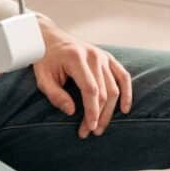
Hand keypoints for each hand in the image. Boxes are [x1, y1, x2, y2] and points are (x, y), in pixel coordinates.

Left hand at [31, 15, 132, 138]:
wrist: (50, 38)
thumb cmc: (45, 59)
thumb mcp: (42, 77)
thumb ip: (55, 94)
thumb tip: (71, 112)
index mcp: (76, 58)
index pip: (90, 89)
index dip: (92, 111)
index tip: (89, 128)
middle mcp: (93, 55)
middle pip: (104, 92)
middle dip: (98, 115)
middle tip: (90, 132)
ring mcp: (102, 56)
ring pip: (114, 88)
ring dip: (110, 111)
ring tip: (100, 127)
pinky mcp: (108, 57)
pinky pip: (123, 76)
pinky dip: (127, 93)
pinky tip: (124, 109)